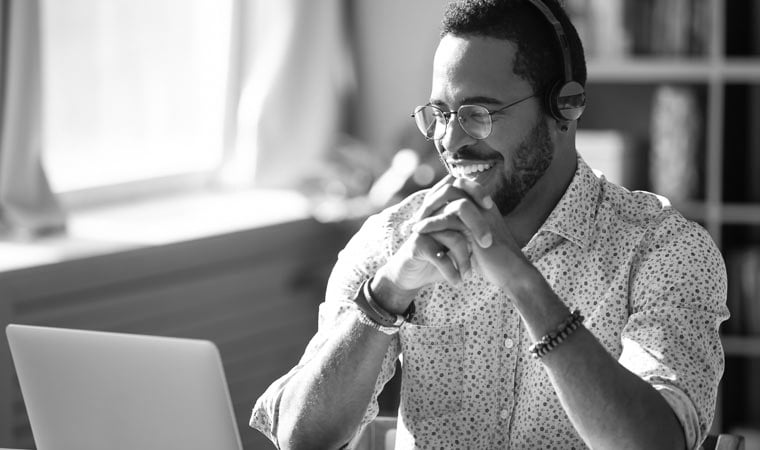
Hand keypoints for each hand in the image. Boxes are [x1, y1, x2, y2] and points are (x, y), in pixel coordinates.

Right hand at [371, 176, 489, 311]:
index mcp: (442, 208)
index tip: (491, 206)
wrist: (412, 274)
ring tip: (469, 275)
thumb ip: (469, 225)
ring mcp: (424, 228)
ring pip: (452, 236)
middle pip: (459, 207)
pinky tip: (458, 281)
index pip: (460, 187)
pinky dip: (452, 271)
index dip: (476, 191)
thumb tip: (494, 215)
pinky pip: (440, 256)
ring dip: (465, 259)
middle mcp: (432, 214)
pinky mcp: (417, 244)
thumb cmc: (438, 255)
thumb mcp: (456, 239)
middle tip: (487, 244)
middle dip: (478, 225)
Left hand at [411, 176, 530, 290]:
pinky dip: (431, 223)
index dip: (441, 193)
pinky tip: (419, 231)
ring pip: (449, 198)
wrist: (512, 274)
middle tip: (419, 213)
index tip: (427, 209)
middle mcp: (483, 205)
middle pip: (453, 184)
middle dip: (433, 197)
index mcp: (485, 205)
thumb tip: (447, 226)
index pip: (461, 185)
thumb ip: (465, 228)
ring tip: (415, 224)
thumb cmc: (495, 261)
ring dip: (428, 209)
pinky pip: (448, 217)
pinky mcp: (476, 228)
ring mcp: (481, 214)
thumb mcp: (477, 240)